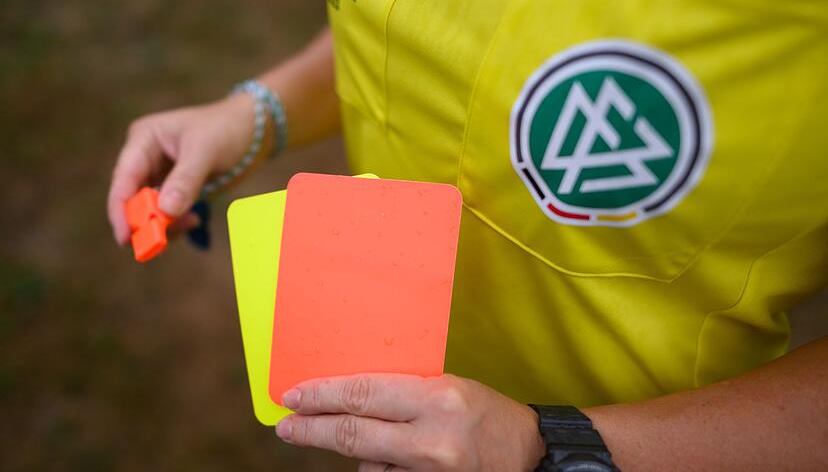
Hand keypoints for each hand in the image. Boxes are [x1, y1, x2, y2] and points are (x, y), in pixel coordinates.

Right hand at [107, 94, 256, 244]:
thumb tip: (164, 212)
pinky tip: (194, 219)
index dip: (121, 210)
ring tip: (192, 221)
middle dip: (145, 221)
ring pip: (148, 209)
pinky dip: (176, 221)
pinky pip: (165, 211)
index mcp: (143, 139)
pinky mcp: (171, 186)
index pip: (123, 179)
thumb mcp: (205, 152)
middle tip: (160, 244)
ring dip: (164, 224)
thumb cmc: (225, 129)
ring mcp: (156, 172)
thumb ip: (185, 181)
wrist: (249, 128)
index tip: (126, 237)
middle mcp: (143, 156)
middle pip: (132, 198)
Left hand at [275, 374, 544, 471]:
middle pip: (353, 434)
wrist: (530, 455)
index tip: (293, 397)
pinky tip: (395, 460)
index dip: (322, 396)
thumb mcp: (446, 387)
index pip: (363, 394)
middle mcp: (431, 439)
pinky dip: (381, 471)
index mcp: (436, 398)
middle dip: (312, 430)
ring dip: (357, 454)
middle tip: (286, 426)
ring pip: (368, 467)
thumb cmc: (486, 413)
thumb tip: (346, 400)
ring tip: (374, 442)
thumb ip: (400, 394)